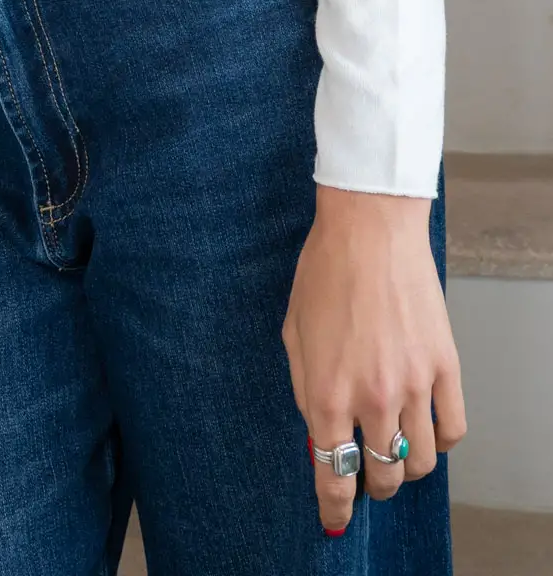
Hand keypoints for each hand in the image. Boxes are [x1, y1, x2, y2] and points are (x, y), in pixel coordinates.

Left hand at [283, 185, 465, 534]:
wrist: (369, 231)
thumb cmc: (325, 273)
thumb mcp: (294, 334)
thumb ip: (306, 390)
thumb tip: (320, 431)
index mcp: (328, 392)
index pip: (334, 473)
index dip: (334, 505)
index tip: (333, 516)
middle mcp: (373, 398)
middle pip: (383, 476)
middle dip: (372, 485)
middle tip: (367, 474)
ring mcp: (414, 386)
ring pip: (420, 462)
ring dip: (406, 468)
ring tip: (395, 452)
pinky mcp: (445, 368)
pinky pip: (452, 430)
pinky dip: (440, 442)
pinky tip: (426, 430)